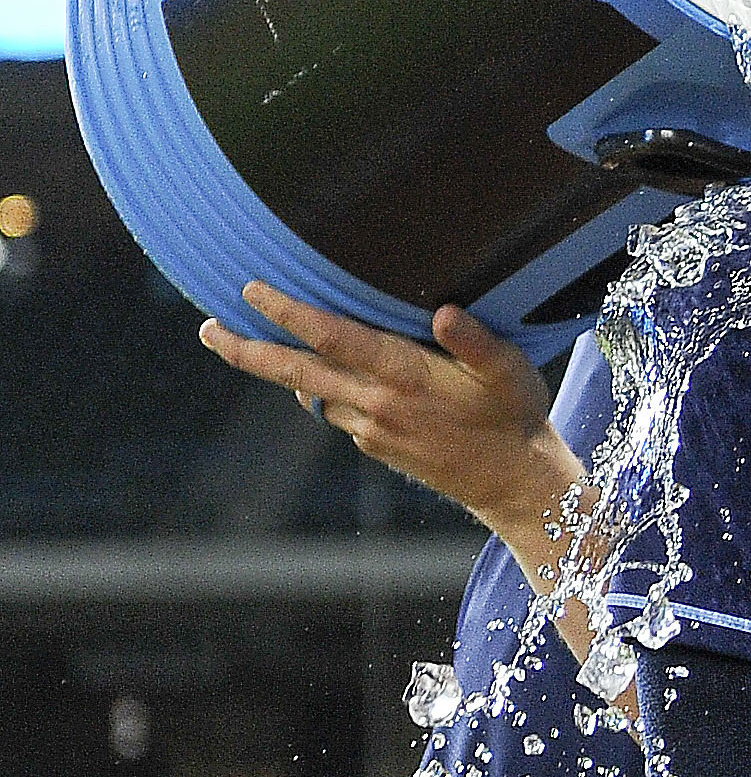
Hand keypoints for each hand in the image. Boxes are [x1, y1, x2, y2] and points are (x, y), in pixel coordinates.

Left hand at [199, 281, 581, 542]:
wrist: (517, 486)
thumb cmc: (517, 417)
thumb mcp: (510, 372)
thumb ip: (476, 341)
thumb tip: (445, 313)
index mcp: (404, 377)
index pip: (333, 339)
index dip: (290, 313)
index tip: (252, 290)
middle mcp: (377, 405)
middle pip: (296, 374)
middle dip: (246, 350)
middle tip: (206, 328)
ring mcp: (373, 431)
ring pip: (313, 393)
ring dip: (280, 371)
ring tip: (253, 344)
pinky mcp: (378, 448)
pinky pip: (339, 413)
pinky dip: (325, 392)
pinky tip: (328, 377)